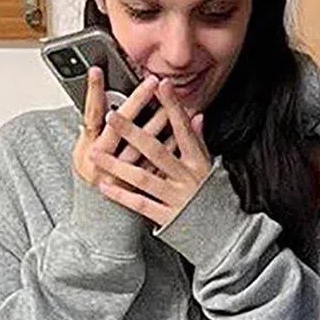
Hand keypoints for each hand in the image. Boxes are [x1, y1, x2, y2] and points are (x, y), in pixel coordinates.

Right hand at [72, 69, 170, 189]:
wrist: (99, 218)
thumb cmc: (94, 178)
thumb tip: (95, 100)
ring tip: (169, 104)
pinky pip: (154, 165)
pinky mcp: (135, 186)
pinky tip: (178, 134)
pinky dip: (168, 148)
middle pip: (118, 126)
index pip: (90, 112)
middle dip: (135, 101)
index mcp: (88, 144)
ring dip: (156, 124)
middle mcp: (100, 158)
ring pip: (138, 146)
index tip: (97, 70)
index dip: (92, 91)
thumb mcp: (84, 151)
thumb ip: (91, 126)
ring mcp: (118, 173)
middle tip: (150, 81)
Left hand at [89, 79, 212, 226]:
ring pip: (142, 178)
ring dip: (116, 165)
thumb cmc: (214, 197)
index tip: (160, 86)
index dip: (172, 106)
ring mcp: (176, 198)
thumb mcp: (210, 166)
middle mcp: (186, 177)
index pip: (183, 128)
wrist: (224, 234)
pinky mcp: (167, 217)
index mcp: (198, 162)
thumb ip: (199, 141)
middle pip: (156, 150)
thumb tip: (196, 116)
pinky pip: (141, 204)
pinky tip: (104, 186)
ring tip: (95, 153)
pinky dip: (122, 195)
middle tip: (111, 116)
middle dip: (132, 132)